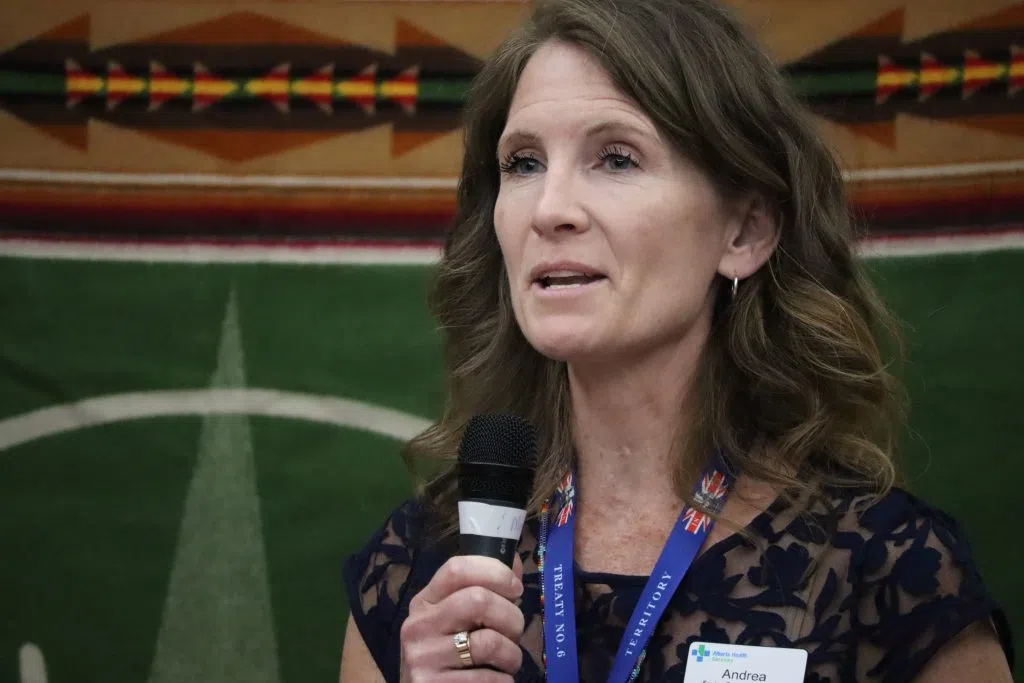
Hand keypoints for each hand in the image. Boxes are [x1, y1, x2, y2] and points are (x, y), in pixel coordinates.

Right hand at [399, 553, 525, 681]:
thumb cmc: (448, 655)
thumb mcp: (455, 620)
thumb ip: (483, 591)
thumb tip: (515, 563)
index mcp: (424, 601)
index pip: (457, 568)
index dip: (495, 572)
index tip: (516, 588)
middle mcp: (418, 625)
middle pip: (478, 600)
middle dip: (512, 617)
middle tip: (515, 633)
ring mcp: (423, 658)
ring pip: (489, 642)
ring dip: (512, 654)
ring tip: (507, 662)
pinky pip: (489, 679)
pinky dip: (503, 681)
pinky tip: (495, 681)